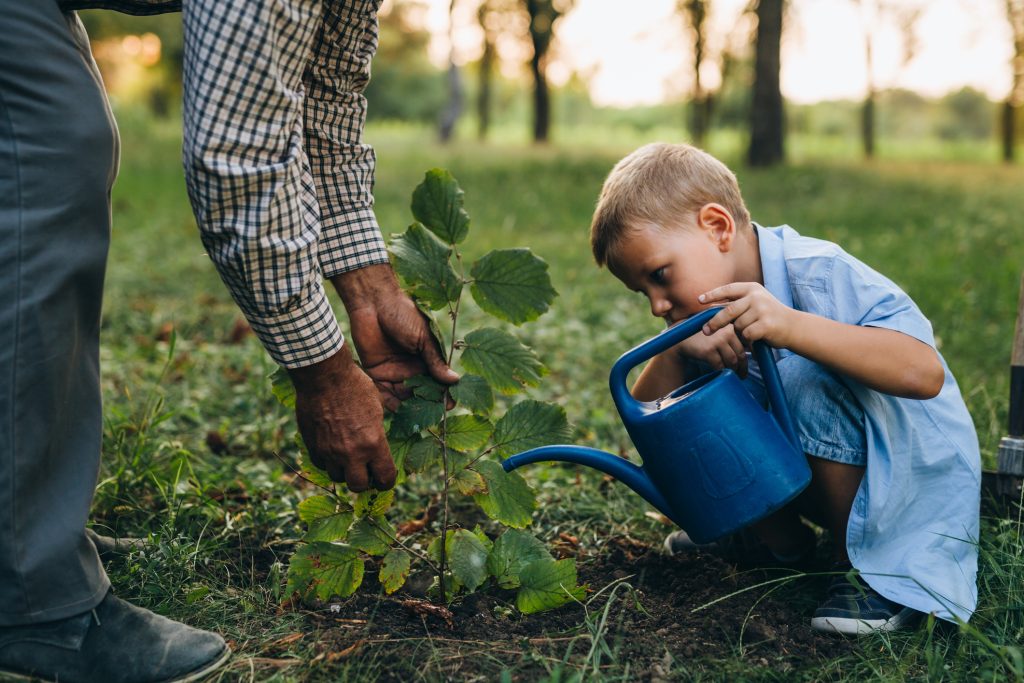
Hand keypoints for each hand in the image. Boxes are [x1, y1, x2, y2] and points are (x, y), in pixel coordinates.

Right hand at [287, 347, 394, 490]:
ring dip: (344, 471)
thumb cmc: (355, 386)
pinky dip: (327, 461)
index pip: (385, 479)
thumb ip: (377, 433)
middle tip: (365, 471)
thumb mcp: (377, 408)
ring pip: (337, 478)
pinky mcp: (312, 446)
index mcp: (374, 443)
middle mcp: (352, 453)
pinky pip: (321, 465)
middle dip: (364, 481)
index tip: (385, 478)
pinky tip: (332, 449)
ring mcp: (330, 451)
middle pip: (358, 486)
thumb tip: (379, 447)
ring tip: (347, 458)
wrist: (324, 376)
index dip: (387, 481)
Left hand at [332, 265, 458, 411]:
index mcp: (426, 359)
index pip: (438, 381)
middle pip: (421, 393)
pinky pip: (383, 393)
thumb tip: (455, 381)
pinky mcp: (376, 373)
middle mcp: (411, 368)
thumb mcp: (424, 338)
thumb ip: (435, 361)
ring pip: (403, 397)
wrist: (374, 303)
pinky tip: (398, 413)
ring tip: (415, 418)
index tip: (450, 404)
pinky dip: (390, 404)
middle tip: (432, 416)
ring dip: (409, 407)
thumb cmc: (404, 314)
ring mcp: (394, 372)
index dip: (445, 393)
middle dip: (427, 405)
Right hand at [672, 323, 747, 376]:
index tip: (748, 363)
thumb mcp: (718, 331)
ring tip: (734, 375)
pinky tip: (721, 373)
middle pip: (740, 353)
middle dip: (742, 367)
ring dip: (733, 371)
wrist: (681, 339)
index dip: (750, 354)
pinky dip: (721, 371)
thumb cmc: (702, 337)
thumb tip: (751, 350)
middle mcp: (726, 332)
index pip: (746, 342)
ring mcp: (717, 341)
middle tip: (743, 375)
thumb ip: (732, 336)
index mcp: (731, 326)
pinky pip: (720, 366)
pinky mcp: (708, 351)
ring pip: (732, 361)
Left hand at [699, 282, 794, 347]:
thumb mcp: (755, 302)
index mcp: (752, 288)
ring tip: (751, 332)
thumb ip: (737, 303)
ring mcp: (762, 310)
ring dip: (740, 333)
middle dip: (715, 323)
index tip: (699, 300)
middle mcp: (756, 296)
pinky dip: (747, 340)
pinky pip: (746, 335)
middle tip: (706, 331)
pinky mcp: (766, 324)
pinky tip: (756, 338)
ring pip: (737, 326)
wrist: (793, 326)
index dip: (712, 295)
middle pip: (728, 311)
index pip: (728, 289)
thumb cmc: (769, 316)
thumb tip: (710, 308)